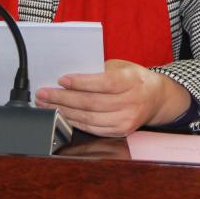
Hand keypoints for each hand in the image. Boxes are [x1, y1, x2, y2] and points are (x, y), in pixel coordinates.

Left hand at [34, 59, 190, 136]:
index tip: (61, 79)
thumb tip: (71, 75)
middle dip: (63, 98)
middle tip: (44, 93)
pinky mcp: (120, 131)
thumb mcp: (122, 66)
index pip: (104, 83)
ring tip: (46, 104)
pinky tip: (61, 115)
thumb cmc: (134, 79)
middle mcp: (130, 103)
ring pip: (88, 118)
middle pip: (91, 102)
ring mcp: (126, 120)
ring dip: (63, 111)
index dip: (81, 83)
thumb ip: (99, 69)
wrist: (156, 98)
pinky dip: (73, 122)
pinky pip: (92, 128)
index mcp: (131, 81)